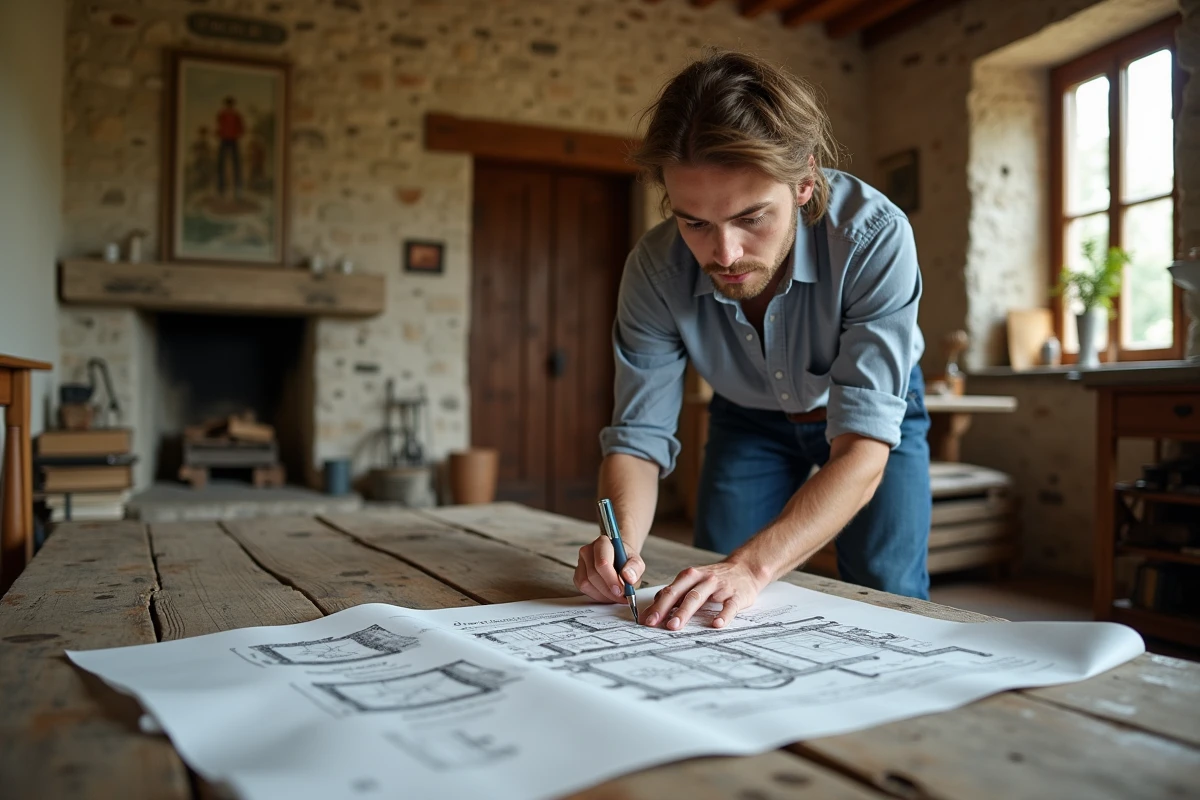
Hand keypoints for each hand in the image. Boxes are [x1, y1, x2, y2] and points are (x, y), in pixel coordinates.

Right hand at [574, 535, 645, 603]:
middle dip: (608, 590)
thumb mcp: (637, 562)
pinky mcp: (577, 574)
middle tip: (620, 597)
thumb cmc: (625, 560)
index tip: (621, 590)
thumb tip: (628, 578)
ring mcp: (580, 562)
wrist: (618, 558)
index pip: (602, 562)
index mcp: (603, 543)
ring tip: (615, 595)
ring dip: (602, 594)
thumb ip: (635, 568)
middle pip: (593, 575)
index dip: (611, 579)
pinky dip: (595, 595)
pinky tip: (606, 594)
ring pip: (585, 583)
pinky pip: (582, 588)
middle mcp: (588, 550)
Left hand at [642, 561, 766, 629]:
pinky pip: (729, 605)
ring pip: (700, 598)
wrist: (745, 568)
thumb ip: (676, 592)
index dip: (656, 606)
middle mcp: (703, 579)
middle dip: (666, 609)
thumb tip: (654, 605)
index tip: (645, 620)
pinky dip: (723, 615)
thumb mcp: (693, 581)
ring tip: (675, 626)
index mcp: (689, 576)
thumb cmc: (715, 579)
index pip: (669, 591)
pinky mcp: (736, 595)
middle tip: (655, 623)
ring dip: (685, 612)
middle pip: (681, 594)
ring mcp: (720, 586)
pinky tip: (716, 624)